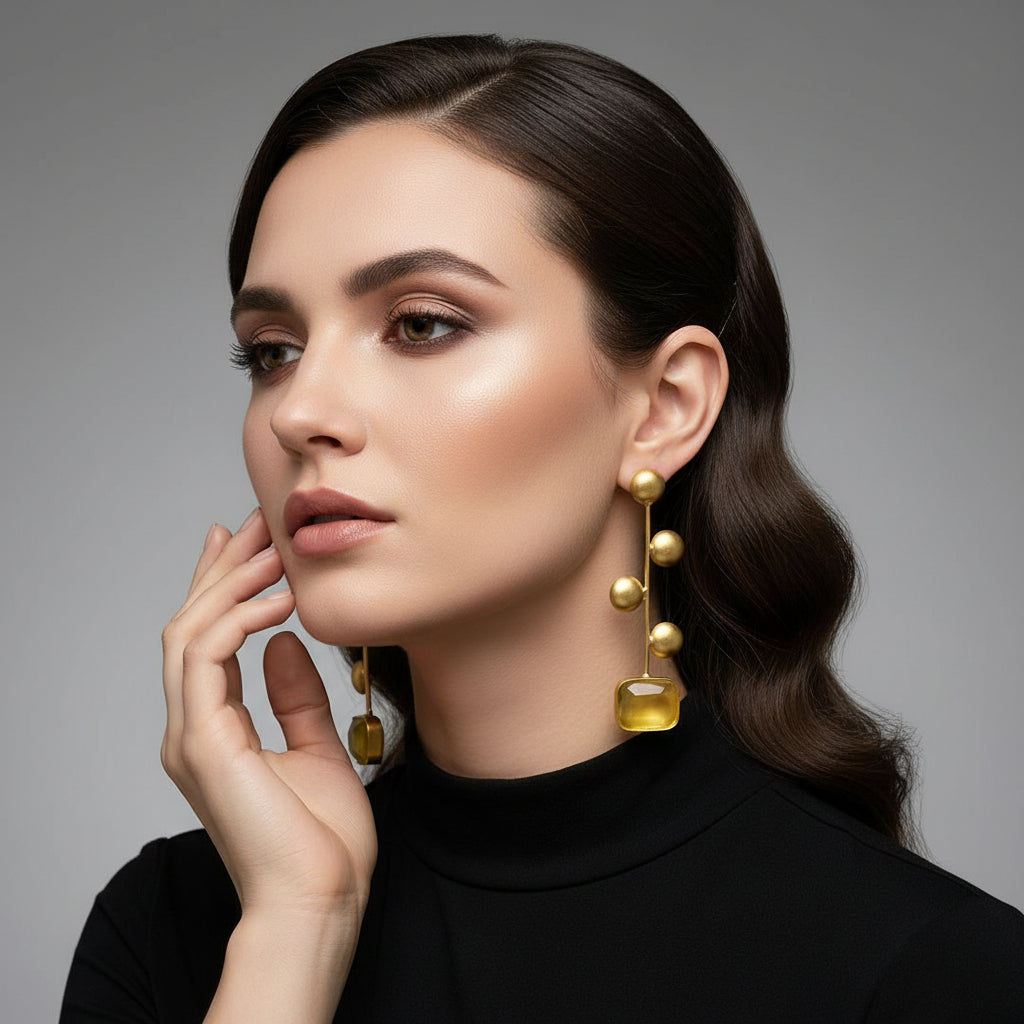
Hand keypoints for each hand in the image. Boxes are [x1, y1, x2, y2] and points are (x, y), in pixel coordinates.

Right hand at [160, 509, 376, 922]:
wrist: (320, 901)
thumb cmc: (322, 841)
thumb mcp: (318, 749)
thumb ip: (295, 697)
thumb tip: (283, 644)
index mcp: (215, 732)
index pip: (207, 642)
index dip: (223, 589)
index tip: (245, 545)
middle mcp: (193, 730)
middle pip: (191, 627)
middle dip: (222, 571)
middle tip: (253, 524)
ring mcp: (191, 738)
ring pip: (188, 634)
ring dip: (229, 585)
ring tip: (270, 550)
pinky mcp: (203, 745)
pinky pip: (206, 660)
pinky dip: (238, 620)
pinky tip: (279, 601)